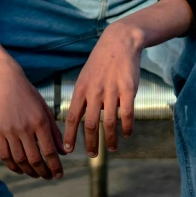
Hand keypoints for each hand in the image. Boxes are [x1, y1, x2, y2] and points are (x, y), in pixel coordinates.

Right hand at [0, 62, 66, 179]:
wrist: (5, 82)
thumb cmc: (28, 95)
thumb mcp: (45, 109)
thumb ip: (54, 131)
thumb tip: (63, 152)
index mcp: (40, 121)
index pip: (50, 151)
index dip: (56, 166)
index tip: (59, 175)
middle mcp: (25, 128)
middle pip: (35, 159)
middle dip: (44, 172)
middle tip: (49, 177)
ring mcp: (10, 131)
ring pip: (20, 161)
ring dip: (30, 172)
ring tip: (36, 174)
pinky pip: (5, 156)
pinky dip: (13, 167)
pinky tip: (21, 169)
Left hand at [63, 23, 142, 157]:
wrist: (119, 41)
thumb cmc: (101, 60)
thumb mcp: (85, 75)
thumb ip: (82, 95)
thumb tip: (76, 117)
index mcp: (81, 88)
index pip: (72, 116)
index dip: (69, 135)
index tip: (67, 149)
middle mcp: (95, 91)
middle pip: (91, 124)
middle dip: (91, 143)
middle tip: (92, 155)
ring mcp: (112, 91)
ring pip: (110, 123)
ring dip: (110, 139)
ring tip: (111, 148)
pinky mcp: (128, 90)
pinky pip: (127, 115)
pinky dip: (126, 128)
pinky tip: (126, 134)